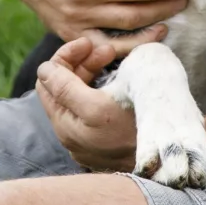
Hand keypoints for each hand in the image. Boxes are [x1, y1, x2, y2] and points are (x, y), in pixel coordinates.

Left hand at [36, 39, 137, 170]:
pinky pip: (89, 107)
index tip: (91, 43)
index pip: (48, 79)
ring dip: (92, 71)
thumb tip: (43, 70)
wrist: (162, 162)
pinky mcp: (99, 141)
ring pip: (78, 94)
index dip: (67, 56)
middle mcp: (69, 133)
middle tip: (109, 50)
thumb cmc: (133, 131)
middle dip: (81, 61)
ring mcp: (84, 138)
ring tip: (116, 59)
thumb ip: (66, 87)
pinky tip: (116, 81)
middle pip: (63, 85)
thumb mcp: (98, 106)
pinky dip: (97, 89)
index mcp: (65, 123)